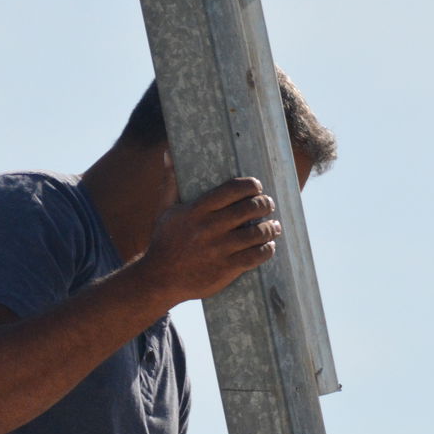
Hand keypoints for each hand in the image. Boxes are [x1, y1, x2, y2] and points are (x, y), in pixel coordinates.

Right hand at [137, 177, 282, 304]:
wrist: (159, 279)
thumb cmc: (164, 241)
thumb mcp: (164, 211)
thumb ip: (171, 182)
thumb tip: (168, 154)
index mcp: (196, 211)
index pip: (231, 190)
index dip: (250, 185)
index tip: (257, 186)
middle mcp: (209, 228)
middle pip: (249, 209)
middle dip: (264, 204)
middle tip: (268, 204)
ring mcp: (218, 250)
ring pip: (256, 233)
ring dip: (271, 228)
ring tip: (274, 226)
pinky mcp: (226, 269)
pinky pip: (255, 256)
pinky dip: (267, 249)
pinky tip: (268, 246)